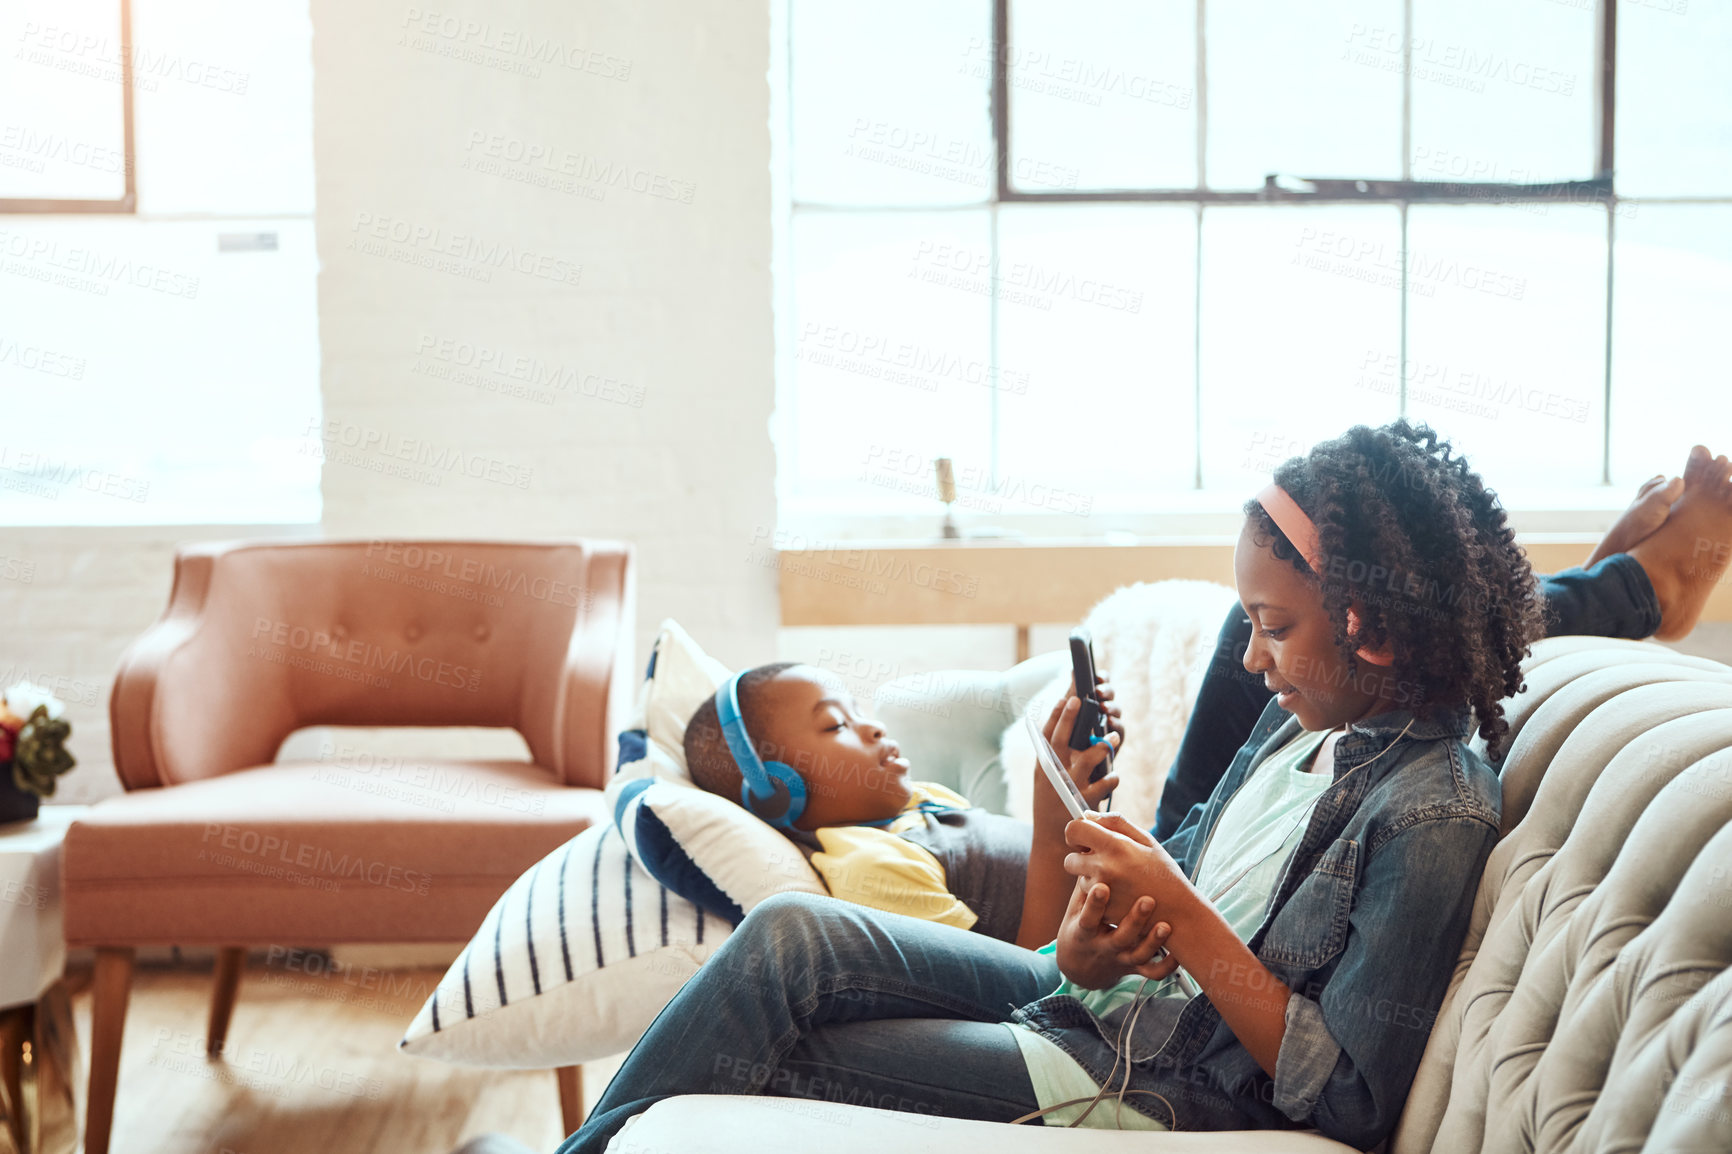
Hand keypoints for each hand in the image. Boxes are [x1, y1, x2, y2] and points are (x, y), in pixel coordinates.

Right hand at [1031, 692, 1120, 834]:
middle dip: (1071, 718)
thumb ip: (1055, 758)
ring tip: (1113, 737)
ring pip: (1088, 760)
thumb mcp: (1046, 780)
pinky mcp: (1084, 804)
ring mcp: (1068, 789)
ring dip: (1103, 746)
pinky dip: (1111, 777)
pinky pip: (1104, 784)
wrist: (1052, 842)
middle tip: (1082, 700)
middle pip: (1061, 740)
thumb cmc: (1052, 804)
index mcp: (1043, 766)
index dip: (1055, 715)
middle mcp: (1052, 775)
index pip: (1045, 735)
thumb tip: (1073, 730)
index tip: (1065, 698)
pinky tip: (1114, 775)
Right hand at [1054, 877, 1180, 989]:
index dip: (1094, 904)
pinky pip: (1152, 972)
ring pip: (1138, 956)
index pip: (1088, 918)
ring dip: (1153, 942)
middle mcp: (1103, 947)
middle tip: (1148, 900)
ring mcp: (1120, 959)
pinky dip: (1166, 965)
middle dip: (1134, 921)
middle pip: (1119, 938)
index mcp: (1085, 931)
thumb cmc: (1081, 923)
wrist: (1080, 965)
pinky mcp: (1134, 969)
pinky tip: (1177, 953)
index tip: (1103, 886)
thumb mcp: (1075, 907)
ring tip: (1166, 925)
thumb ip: (1084, 882)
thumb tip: (1089, 845)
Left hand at [1058, 669, 1126, 761]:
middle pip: (1109, 695)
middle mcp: (1102, 711)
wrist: (1066, 775)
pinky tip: (1109, 724)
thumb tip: (1073, 671)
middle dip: (1106, 691)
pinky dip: (1115, 727)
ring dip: (1111, 707)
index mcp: (1090, 700)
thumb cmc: (1064, 743)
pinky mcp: (1114, 744)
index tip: (1097, 675)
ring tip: (1103, 708)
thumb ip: (1070, 697)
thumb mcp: (1064, 718)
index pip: (1100, 683)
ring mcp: (1109, 727)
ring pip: (1115, 712)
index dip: (1101, 677)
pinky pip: (1119, 733)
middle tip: (1098, 692)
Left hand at [1064, 814, 1190, 926]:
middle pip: (1069, 859)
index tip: (1085, 838)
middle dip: (1080, 859)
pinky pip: (1089, 900)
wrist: (1177, 912)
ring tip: (1119, 881)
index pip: (1073, 830)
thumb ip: (1115, 823)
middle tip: (1102, 861)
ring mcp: (1102, 892)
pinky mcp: (1102, 911)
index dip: (1076, 833)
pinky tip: (1120, 896)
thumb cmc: (1163, 872)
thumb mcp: (1146, 840)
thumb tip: (1087, 815)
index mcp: (1115, 845)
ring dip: (1092, 879)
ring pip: (1080, 880)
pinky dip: (1100, 898)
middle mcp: (1104, 868)